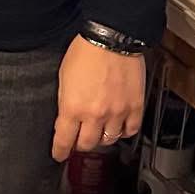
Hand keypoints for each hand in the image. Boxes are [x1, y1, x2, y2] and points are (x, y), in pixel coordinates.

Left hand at [52, 36, 145, 161]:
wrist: (112, 38)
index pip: (64, 140)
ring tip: (98, 132)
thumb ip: (65, 102)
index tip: (59, 155)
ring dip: (101, 138)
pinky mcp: (135, 107)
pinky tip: (119, 127)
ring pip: (109, 140)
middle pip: (87, 145)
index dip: (60, 151)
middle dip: (80, 144)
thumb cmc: (85, 51)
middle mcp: (95, 115)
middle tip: (78, 140)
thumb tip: (65, 118)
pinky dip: (124, 132)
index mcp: (72, 108)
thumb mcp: (63, 78)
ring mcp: (117, 113)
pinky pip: (131, 130)